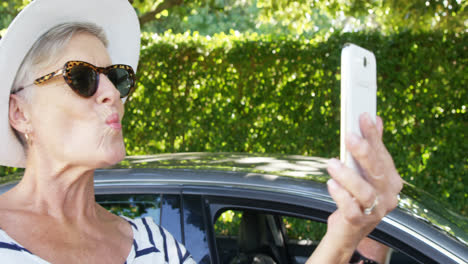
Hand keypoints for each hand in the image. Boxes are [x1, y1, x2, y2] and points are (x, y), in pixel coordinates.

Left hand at [326, 113, 402, 247]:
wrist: (349, 231)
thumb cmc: (357, 198)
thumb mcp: (366, 172)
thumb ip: (373, 148)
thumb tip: (376, 119)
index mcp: (391, 182)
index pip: (383, 155)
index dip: (373, 136)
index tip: (363, 116)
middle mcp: (387, 196)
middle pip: (377, 172)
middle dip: (364, 152)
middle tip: (349, 136)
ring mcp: (374, 212)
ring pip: (365, 192)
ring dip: (348, 176)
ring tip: (332, 163)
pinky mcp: (358, 223)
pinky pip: (351, 210)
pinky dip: (341, 196)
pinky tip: (331, 184)